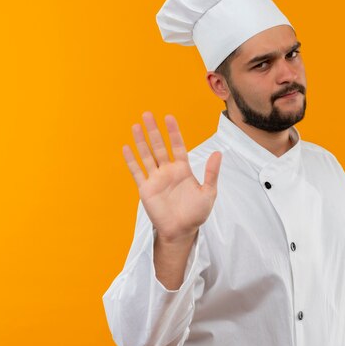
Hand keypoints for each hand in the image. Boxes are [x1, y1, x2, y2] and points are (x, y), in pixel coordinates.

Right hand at [122, 112, 221, 243]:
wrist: (181, 231)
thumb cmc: (196, 213)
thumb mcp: (208, 192)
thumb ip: (212, 173)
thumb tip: (218, 153)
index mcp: (183, 169)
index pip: (177, 146)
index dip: (173, 132)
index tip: (169, 117)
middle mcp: (168, 171)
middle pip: (159, 146)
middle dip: (154, 130)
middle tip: (148, 114)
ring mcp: (155, 179)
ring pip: (146, 156)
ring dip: (141, 141)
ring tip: (136, 126)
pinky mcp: (145, 189)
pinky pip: (137, 172)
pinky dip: (131, 160)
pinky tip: (126, 148)